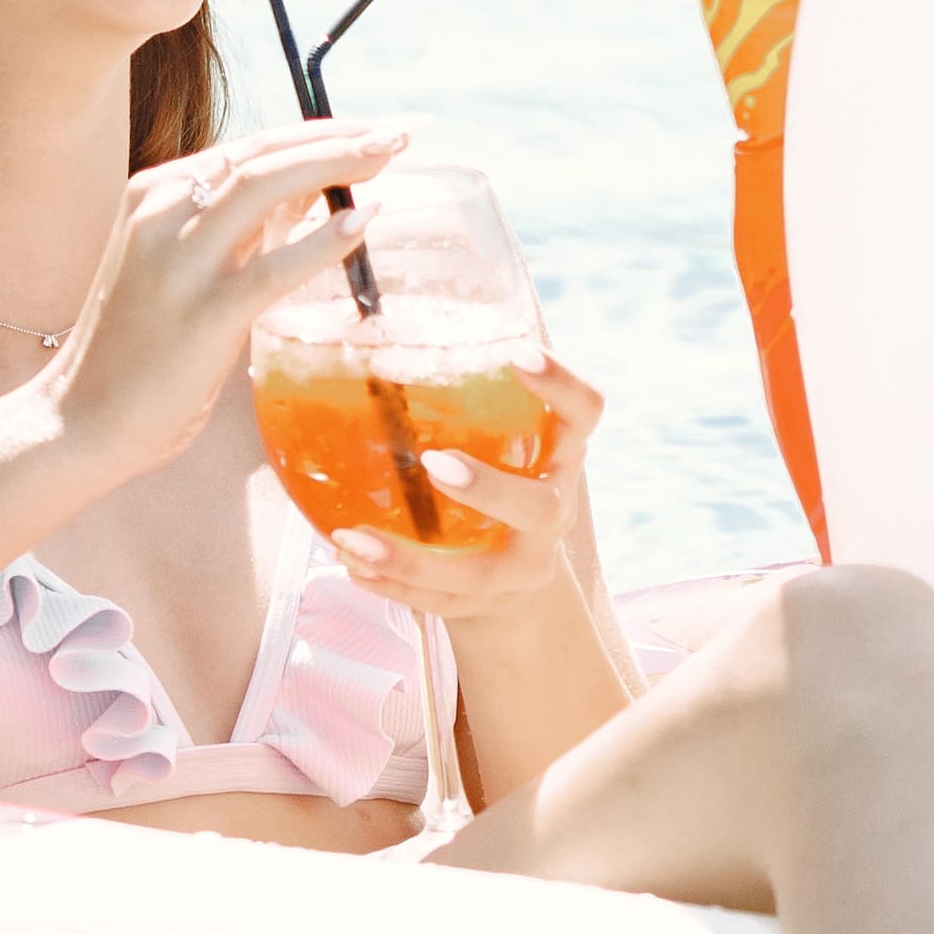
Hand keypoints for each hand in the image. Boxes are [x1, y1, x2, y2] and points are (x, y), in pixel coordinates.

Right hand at [34, 122, 412, 473]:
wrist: (80, 418)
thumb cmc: (139, 349)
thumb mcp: (184, 267)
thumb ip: (242, 230)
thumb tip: (314, 194)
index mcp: (155, 194)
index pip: (253, 147)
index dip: (321, 131)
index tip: (377, 126)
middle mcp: (162, 213)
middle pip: (265, 154)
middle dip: (340, 136)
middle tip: (405, 129)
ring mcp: (179, 261)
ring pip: (267, 187)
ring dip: (337, 163)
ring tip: (394, 153)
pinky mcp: (201, 313)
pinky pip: (272, 266)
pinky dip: (323, 240)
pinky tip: (365, 222)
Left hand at [316, 355, 605, 618]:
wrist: (519, 587)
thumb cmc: (503, 483)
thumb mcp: (506, 441)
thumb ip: (470, 399)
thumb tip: (373, 329)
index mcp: (562, 456)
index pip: (585, 413)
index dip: (560, 385)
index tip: (518, 354)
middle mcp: (553, 513)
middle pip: (539, 508)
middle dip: (488, 488)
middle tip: (433, 462)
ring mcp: (524, 567)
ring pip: (477, 574)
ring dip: (412, 560)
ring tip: (351, 539)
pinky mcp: (487, 605)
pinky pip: (438, 604)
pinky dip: (391, 586)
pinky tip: (349, 564)